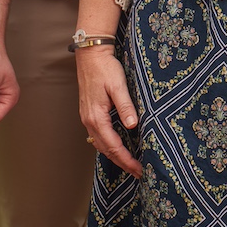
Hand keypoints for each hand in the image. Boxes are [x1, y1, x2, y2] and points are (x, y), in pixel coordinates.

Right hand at [76, 45, 142, 177]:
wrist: (91, 55)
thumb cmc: (105, 68)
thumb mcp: (118, 86)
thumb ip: (125, 106)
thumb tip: (133, 126)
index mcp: (96, 117)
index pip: (113, 146)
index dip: (127, 160)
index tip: (139, 169)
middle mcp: (89, 121)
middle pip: (106, 150)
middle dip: (122, 163)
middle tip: (138, 172)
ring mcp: (87, 118)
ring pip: (100, 145)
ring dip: (115, 156)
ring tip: (130, 163)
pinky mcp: (89, 113)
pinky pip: (98, 136)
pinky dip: (108, 146)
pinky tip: (117, 146)